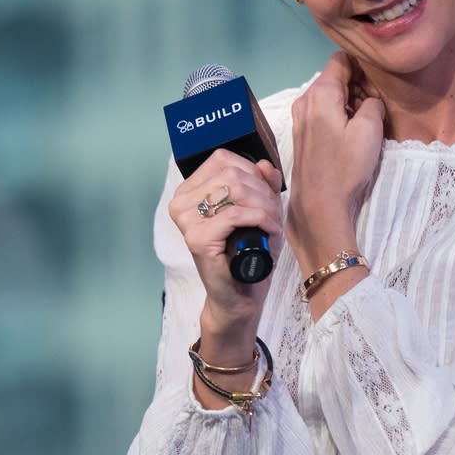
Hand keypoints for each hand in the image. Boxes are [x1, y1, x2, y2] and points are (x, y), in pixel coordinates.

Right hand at [169, 150, 283, 341]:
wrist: (240, 294)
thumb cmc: (248, 253)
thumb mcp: (261, 211)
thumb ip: (262, 184)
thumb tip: (263, 164)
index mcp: (190, 191)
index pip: (222, 159)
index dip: (252, 172)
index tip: (265, 194)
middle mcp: (181, 203)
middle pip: (231, 174)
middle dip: (262, 192)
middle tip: (273, 214)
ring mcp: (186, 220)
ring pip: (235, 190)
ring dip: (264, 206)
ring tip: (271, 223)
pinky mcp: (196, 238)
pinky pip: (235, 214)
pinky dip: (260, 219)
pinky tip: (268, 231)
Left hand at [286, 52, 384, 270]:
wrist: (320, 204)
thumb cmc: (346, 166)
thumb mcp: (370, 129)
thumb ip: (373, 103)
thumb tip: (370, 100)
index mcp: (320, 92)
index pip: (342, 60)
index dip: (363, 67)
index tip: (377, 85)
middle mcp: (305, 99)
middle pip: (335, 77)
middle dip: (358, 86)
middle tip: (376, 106)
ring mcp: (300, 117)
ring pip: (330, 95)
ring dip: (350, 103)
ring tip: (367, 122)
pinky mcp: (302, 134)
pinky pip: (323, 112)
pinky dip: (339, 116)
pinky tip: (351, 134)